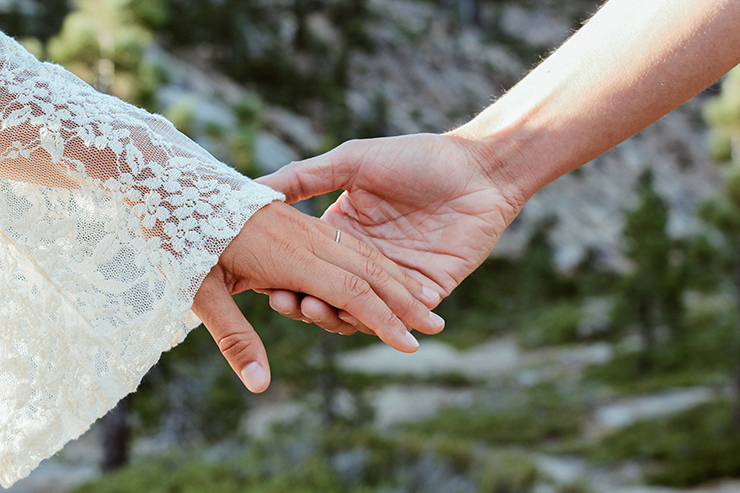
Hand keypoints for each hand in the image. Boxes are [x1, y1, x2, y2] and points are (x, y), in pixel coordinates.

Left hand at [191, 201, 443, 392]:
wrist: (174, 178)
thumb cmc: (182, 237)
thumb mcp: (201, 293)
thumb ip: (235, 338)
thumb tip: (260, 386)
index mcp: (291, 258)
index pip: (351, 294)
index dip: (382, 320)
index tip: (411, 345)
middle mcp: (309, 240)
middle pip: (370, 272)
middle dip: (405, 301)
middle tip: (437, 326)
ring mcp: (308, 226)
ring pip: (364, 253)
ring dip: (397, 278)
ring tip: (424, 299)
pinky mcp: (302, 220)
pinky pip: (348, 242)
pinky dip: (375, 260)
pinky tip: (386, 269)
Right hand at [257, 133, 523, 327]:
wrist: (477, 168)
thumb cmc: (415, 158)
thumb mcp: (351, 161)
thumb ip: (306, 176)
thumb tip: (256, 189)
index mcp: (346, 231)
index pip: (309, 263)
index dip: (285, 274)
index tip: (262, 280)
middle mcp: (368, 260)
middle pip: (329, 293)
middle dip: (304, 301)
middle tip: (283, 300)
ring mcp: (398, 278)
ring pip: (360, 312)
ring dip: (334, 315)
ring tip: (314, 308)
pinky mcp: (429, 291)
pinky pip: (400, 317)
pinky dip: (378, 322)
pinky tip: (357, 318)